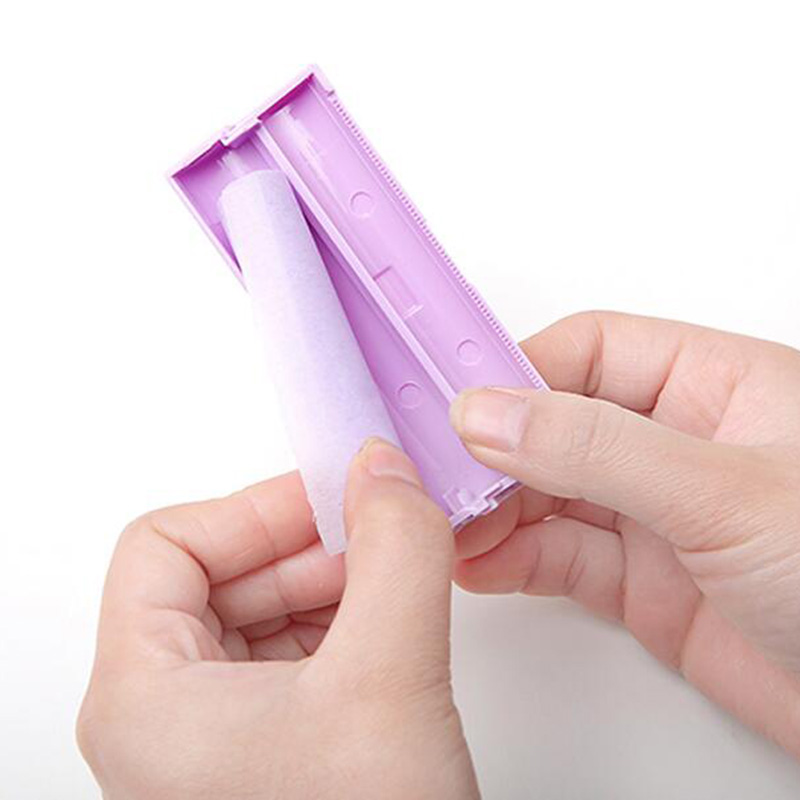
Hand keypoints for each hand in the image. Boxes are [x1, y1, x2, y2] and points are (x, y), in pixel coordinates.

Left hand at [77, 439, 478, 799]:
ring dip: (335, 579)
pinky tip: (393, 622)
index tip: (332, 497)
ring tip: (399, 577)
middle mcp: (165, 716)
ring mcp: (216, 737)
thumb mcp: (388, 682)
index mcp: (144, 698)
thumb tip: (383, 468)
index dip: (252, 509)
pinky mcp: (269, 748)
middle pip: (220, 572)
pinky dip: (346, 619)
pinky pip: (296, 649)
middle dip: (309, 543)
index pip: (166, 545)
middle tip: (381, 527)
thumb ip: (395, 553)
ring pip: (262, 609)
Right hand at [450, 312, 799, 755]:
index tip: (457, 400)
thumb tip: (491, 414)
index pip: (589, 351)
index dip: (518, 371)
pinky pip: (562, 559)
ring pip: (551, 495)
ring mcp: (659, 516)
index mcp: (714, 387)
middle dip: (494, 449)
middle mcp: (680, 445)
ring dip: (494, 508)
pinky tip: (479, 563)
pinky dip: (513, 560)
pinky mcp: (646, 585)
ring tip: (447, 524)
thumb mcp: (723, 491)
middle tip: (437, 471)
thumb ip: (597, 448)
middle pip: (557, 423)